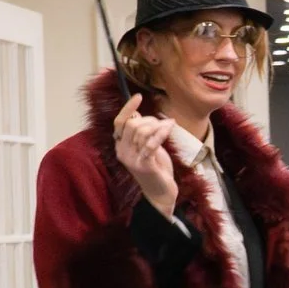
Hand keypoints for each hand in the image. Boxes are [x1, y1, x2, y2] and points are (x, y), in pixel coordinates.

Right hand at [112, 94, 178, 216]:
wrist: (161, 191)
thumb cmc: (156, 166)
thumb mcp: (146, 145)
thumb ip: (140, 132)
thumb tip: (137, 113)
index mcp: (121, 145)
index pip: (119, 122)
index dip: (127, 108)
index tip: (138, 96)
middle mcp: (123, 151)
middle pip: (132, 124)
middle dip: (150, 119)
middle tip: (162, 124)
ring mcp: (132, 159)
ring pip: (142, 131)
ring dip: (158, 125)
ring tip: (168, 126)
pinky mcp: (144, 164)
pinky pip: (151, 143)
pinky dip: (161, 132)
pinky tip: (169, 127)